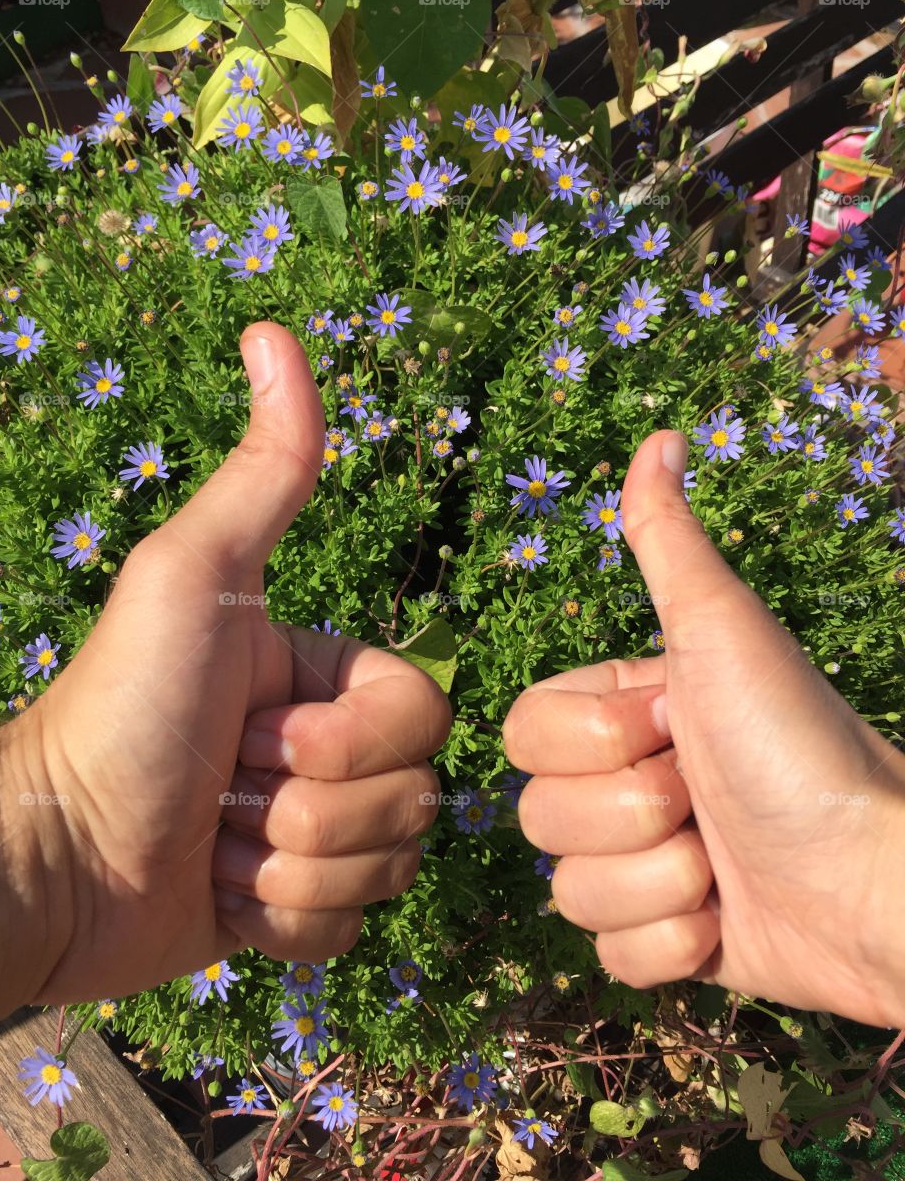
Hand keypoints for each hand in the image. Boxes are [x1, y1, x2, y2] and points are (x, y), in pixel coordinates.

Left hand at [0, 323, 449, 1054]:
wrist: (51, 856)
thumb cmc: (125, 706)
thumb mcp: (197, 575)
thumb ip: (263, 472)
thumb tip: (274, 332)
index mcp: (327, 671)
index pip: (425, 713)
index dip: (350, 737)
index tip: (259, 731)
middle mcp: (329, 748)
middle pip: (414, 795)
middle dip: (312, 807)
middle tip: (225, 791)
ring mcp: (316, 834)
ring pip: (389, 864)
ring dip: (290, 865)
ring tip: (211, 843)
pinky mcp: (293, 911)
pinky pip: (350, 927)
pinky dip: (282, 920)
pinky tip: (218, 895)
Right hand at [504, 430, 904, 1025]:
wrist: (879, 878)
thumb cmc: (800, 746)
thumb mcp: (724, 632)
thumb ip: (669, 543)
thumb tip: (661, 436)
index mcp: (621, 712)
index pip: (524, 732)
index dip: (592, 739)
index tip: (675, 724)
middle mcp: (622, 784)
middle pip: (538, 818)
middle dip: (634, 816)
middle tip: (706, 799)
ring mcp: (641, 865)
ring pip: (569, 893)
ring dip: (661, 883)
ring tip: (726, 865)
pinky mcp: (663, 941)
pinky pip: (609, 956)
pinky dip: (672, 945)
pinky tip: (726, 923)